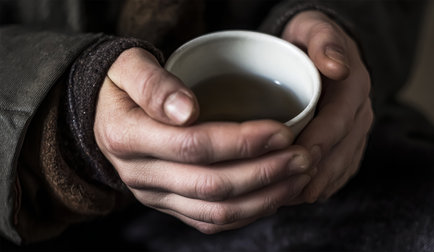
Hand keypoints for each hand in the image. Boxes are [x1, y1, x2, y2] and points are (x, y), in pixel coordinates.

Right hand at [94, 48, 312, 232]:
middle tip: (304, 157)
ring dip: (264, 198)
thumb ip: (154, 84)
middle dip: (265, 173)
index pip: (193, 145)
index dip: (242, 142)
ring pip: (215, 211)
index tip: (283, 131)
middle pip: (210, 184)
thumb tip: (187, 110)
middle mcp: (139, 174)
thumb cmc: (123, 85)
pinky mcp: (168, 205)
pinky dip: (248, 213)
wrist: (103, 115)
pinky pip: (209, 221)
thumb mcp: (128, 67)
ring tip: (300, 178)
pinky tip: (275, 195)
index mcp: (127, 137)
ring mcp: (154, 195)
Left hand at [282, 11, 373, 202]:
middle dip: (315, 172)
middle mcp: (360, 113)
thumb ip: (324, 41)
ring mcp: (356, 132)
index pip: (338, 121)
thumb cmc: (308, 41)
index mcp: (353, 88)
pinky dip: (322, 186)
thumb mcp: (313, 29)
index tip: (297, 158)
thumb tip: (337, 66)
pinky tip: (298, 196)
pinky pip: (341, 170)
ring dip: (317, 185)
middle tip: (287, 190)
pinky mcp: (348, 144)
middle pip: (341, 151)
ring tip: (288, 199)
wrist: (321, 52)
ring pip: (341, 166)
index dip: (319, 142)